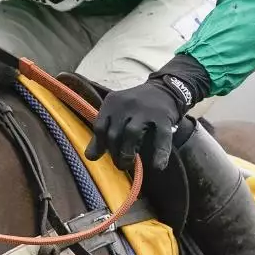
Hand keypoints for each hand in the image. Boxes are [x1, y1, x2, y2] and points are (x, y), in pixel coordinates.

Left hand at [84, 53, 210, 171]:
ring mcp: (145, 110)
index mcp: (112, 102)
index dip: (99, 145)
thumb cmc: (135, 106)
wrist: (164, 89)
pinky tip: (158, 166)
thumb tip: (90, 157)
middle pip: (114, 133)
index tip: (101, 156)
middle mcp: (127, 104)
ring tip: (128, 164)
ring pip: (132, 133)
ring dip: (127, 153)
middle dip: (114, 153)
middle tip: (119, 164)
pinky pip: (161, 137)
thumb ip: (103, 131)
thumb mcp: (116, 112)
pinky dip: (160, 153)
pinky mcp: (163, 117)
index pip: (100, 127)